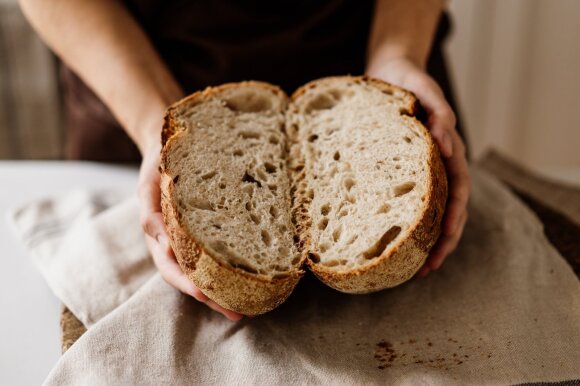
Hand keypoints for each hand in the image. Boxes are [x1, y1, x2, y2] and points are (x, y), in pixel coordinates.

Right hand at [138, 139, 243, 320]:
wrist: (171, 145)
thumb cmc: (159, 166)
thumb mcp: (148, 186)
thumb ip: (151, 215)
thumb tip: (163, 245)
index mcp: (161, 236)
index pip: (171, 268)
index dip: (186, 282)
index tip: (203, 293)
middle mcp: (179, 243)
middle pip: (194, 277)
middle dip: (213, 297)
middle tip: (236, 313)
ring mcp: (195, 238)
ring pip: (210, 269)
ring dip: (226, 289)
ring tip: (250, 306)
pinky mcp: (212, 229)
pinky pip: (222, 251)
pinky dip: (234, 266)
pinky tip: (254, 276)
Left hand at [367, 57, 470, 276]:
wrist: (387, 73)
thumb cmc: (404, 80)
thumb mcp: (421, 87)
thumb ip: (436, 110)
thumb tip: (446, 140)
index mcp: (446, 150)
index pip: (458, 190)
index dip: (454, 218)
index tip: (445, 241)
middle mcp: (437, 165)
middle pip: (448, 210)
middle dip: (441, 241)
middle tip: (426, 269)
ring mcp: (421, 171)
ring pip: (430, 212)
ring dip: (426, 241)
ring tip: (414, 268)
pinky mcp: (402, 172)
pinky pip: (409, 202)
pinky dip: (406, 225)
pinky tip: (395, 243)